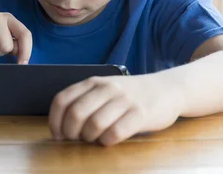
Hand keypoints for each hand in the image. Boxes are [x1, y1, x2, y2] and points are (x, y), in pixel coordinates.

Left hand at [48, 73, 182, 145]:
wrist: (167, 89)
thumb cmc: (130, 95)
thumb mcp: (105, 89)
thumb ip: (85, 100)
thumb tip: (61, 127)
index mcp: (94, 82)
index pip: (62, 100)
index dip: (55, 121)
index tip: (58, 135)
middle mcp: (107, 88)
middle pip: (75, 114)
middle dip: (71, 133)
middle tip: (77, 140)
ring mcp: (124, 100)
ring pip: (94, 124)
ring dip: (90, 138)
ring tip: (96, 138)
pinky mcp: (140, 113)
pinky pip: (115, 133)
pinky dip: (107, 141)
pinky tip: (110, 139)